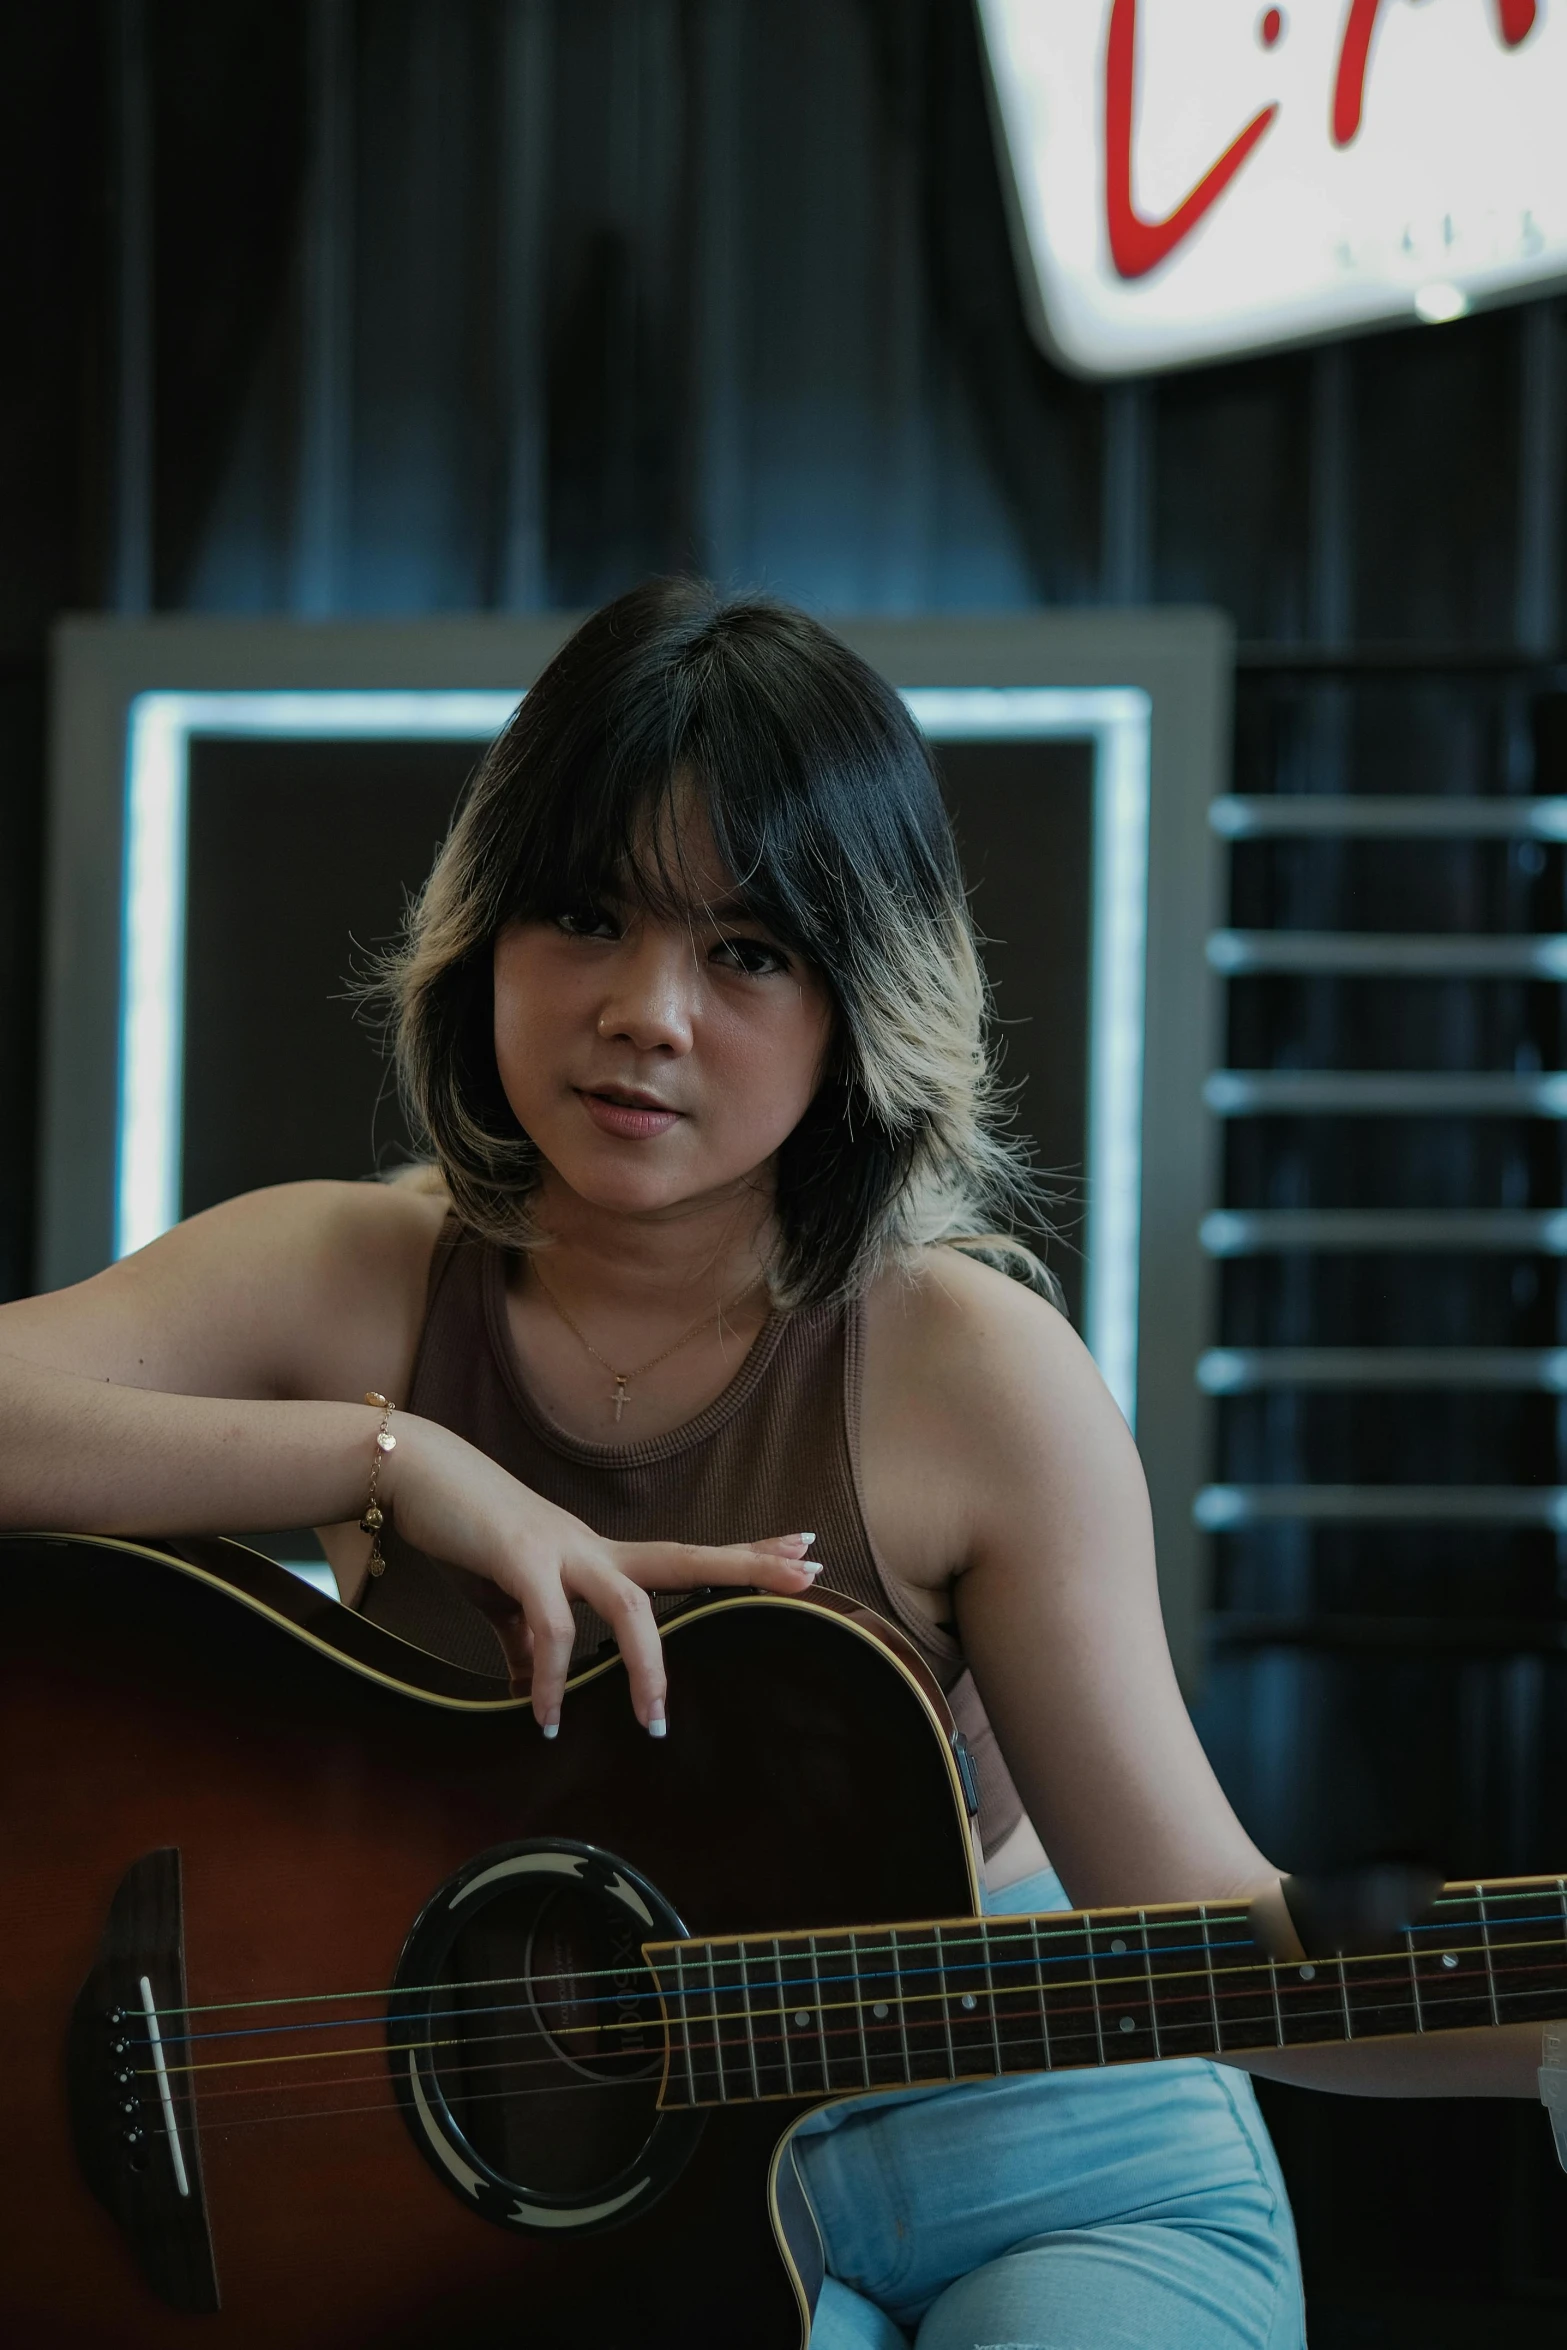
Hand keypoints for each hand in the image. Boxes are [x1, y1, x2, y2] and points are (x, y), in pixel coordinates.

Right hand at [381, 1413, 819, 1736]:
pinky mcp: (520, 1559)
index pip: (682, 1555)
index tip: (800, 1551)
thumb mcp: (503, 1596)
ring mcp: (561, 1549)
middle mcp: (592, 1547)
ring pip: (630, 1604)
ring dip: (646, 1666)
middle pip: (684, 1557)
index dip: (742, 1555)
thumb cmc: (462, 1530)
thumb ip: (526, 1643)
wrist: (412, 1474)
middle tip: (810, 1574)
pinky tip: (545, 1716)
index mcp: (595, 1555)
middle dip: (746, 1566)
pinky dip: (553, 1677)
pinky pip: (552, 1627)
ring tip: (654, 1724)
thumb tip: (536, 1688)